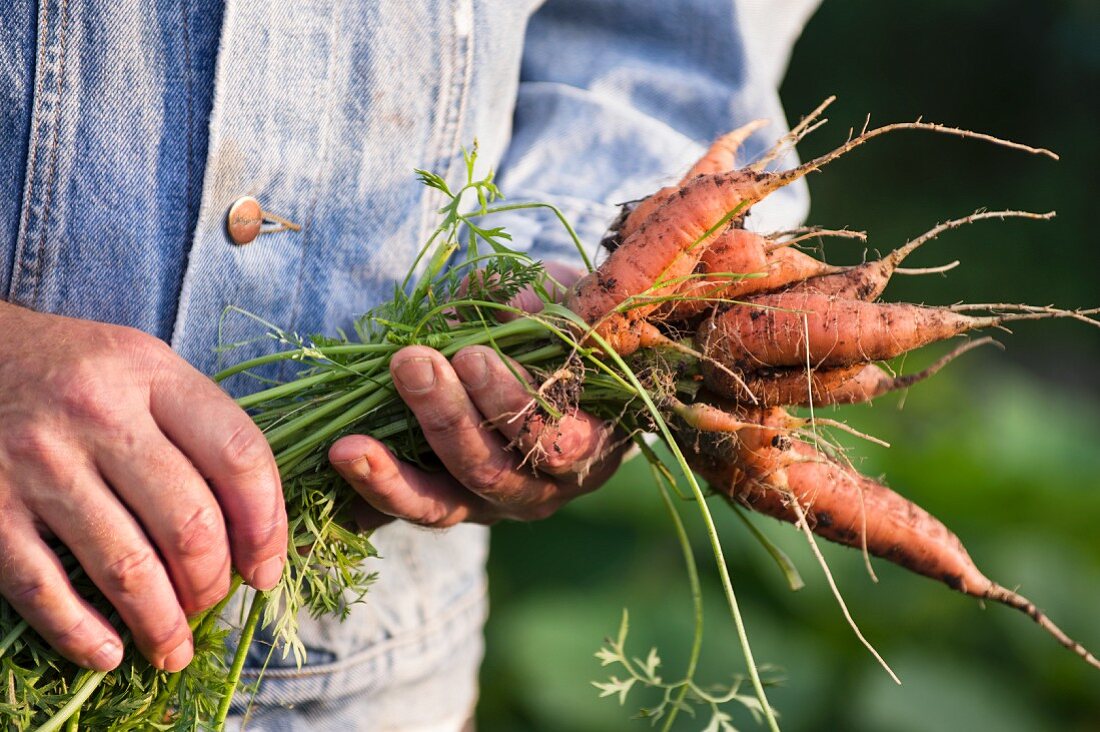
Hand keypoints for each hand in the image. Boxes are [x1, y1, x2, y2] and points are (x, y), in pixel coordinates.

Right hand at [0, 303, 286, 671]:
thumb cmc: (78, 371)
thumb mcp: (147, 369)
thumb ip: (201, 430)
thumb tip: (255, 530)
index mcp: (152, 376)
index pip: (239, 456)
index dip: (268, 524)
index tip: (267, 568)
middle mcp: (97, 415)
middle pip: (188, 521)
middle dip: (212, 581)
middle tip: (212, 602)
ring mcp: (37, 463)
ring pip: (125, 566)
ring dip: (160, 622)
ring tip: (173, 648)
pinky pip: (42, 587)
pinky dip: (81, 633)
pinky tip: (109, 652)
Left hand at [329, 263, 622, 528]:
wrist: (545, 365)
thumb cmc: (566, 330)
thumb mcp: (564, 303)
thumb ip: (541, 299)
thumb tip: (497, 299)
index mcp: (588, 443)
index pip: (556, 442)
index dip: (513, 403)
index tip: (472, 354)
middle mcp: (540, 488)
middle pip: (492, 473)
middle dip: (447, 420)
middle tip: (412, 364)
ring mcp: (488, 504)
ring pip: (441, 506)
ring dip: (394, 472)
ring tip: (350, 443)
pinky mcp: (444, 505)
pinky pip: (404, 510)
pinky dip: (369, 492)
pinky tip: (338, 471)